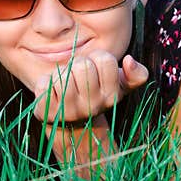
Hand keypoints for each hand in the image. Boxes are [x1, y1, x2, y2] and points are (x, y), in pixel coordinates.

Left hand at [33, 50, 148, 123]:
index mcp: (112, 96)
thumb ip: (135, 74)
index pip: (105, 59)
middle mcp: (93, 107)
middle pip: (82, 65)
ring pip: (62, 75)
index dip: (97, 59)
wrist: (70, 121)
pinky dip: (46, 82)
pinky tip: (52, 92)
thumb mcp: (119, 85)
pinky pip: (44, 84)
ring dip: (61, 74)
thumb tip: (130, 60)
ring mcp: (70, 112)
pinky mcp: (48, 113)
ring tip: (65, 84)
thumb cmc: (94, 92)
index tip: (95, 70)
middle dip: (77, 64)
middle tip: (77, 77)